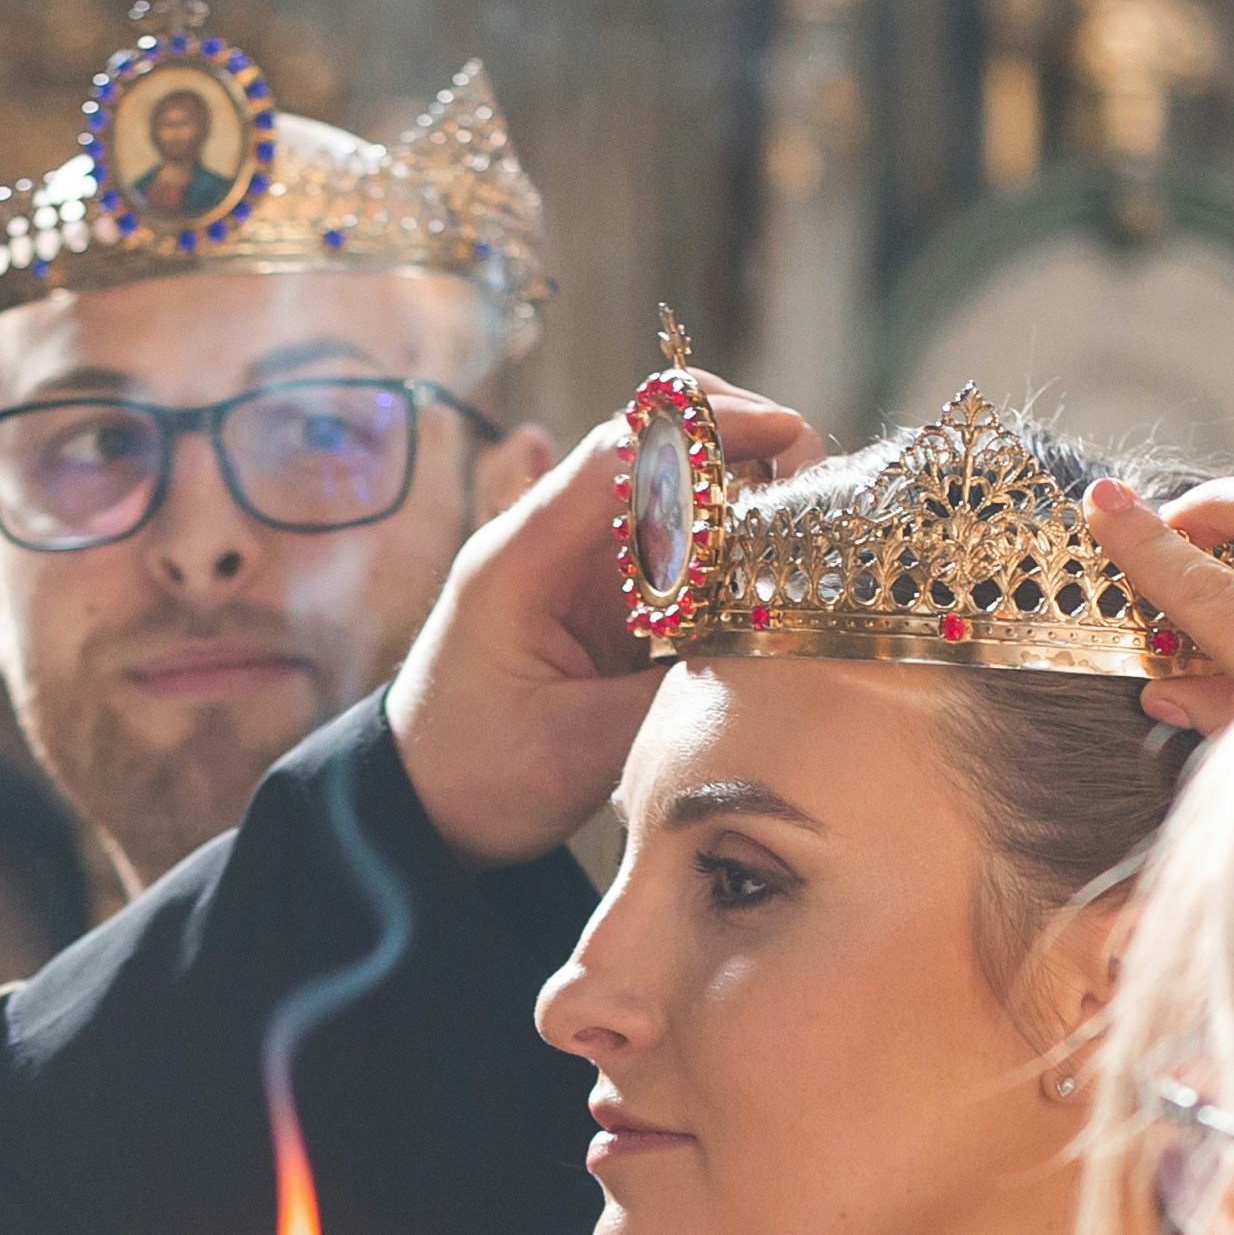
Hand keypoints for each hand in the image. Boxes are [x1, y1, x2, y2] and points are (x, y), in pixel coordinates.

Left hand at [389, 386, 820, 863]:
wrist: (418, 807)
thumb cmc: (476, 779)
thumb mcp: (577, 751)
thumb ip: (672, 695)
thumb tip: (774, 652)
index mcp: (524, 554)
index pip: (623, 447)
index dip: (711, 427)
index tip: (789, 436)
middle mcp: (552, 539)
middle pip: (656, 445)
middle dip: (742, 448)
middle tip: (815, 489)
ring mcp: (579, 565)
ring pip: (676, 494)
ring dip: (744, 501)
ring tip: (810, 533)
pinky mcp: (604, 598)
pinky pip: (678, 550)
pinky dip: (729, 554)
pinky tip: (774, 581)